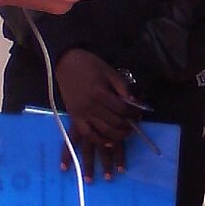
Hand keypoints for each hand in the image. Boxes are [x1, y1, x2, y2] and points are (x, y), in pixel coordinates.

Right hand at [55, 50, 139, 180]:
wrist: (66, 62)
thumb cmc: (90, 65)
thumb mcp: (110, 72)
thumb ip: (123, 88)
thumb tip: (134, 103)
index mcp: (100, 93)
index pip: (122, 109)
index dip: (133, 113)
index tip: (139, 114)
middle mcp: (91, 106)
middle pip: (114, 123)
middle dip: (127, 127)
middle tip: (134, 126)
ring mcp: (81, 113)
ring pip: (102, 132)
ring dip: (116, 138)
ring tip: (125, 136)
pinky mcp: (74, 117)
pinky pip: (86, 134)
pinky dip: (98, 140)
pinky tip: (107, 142)